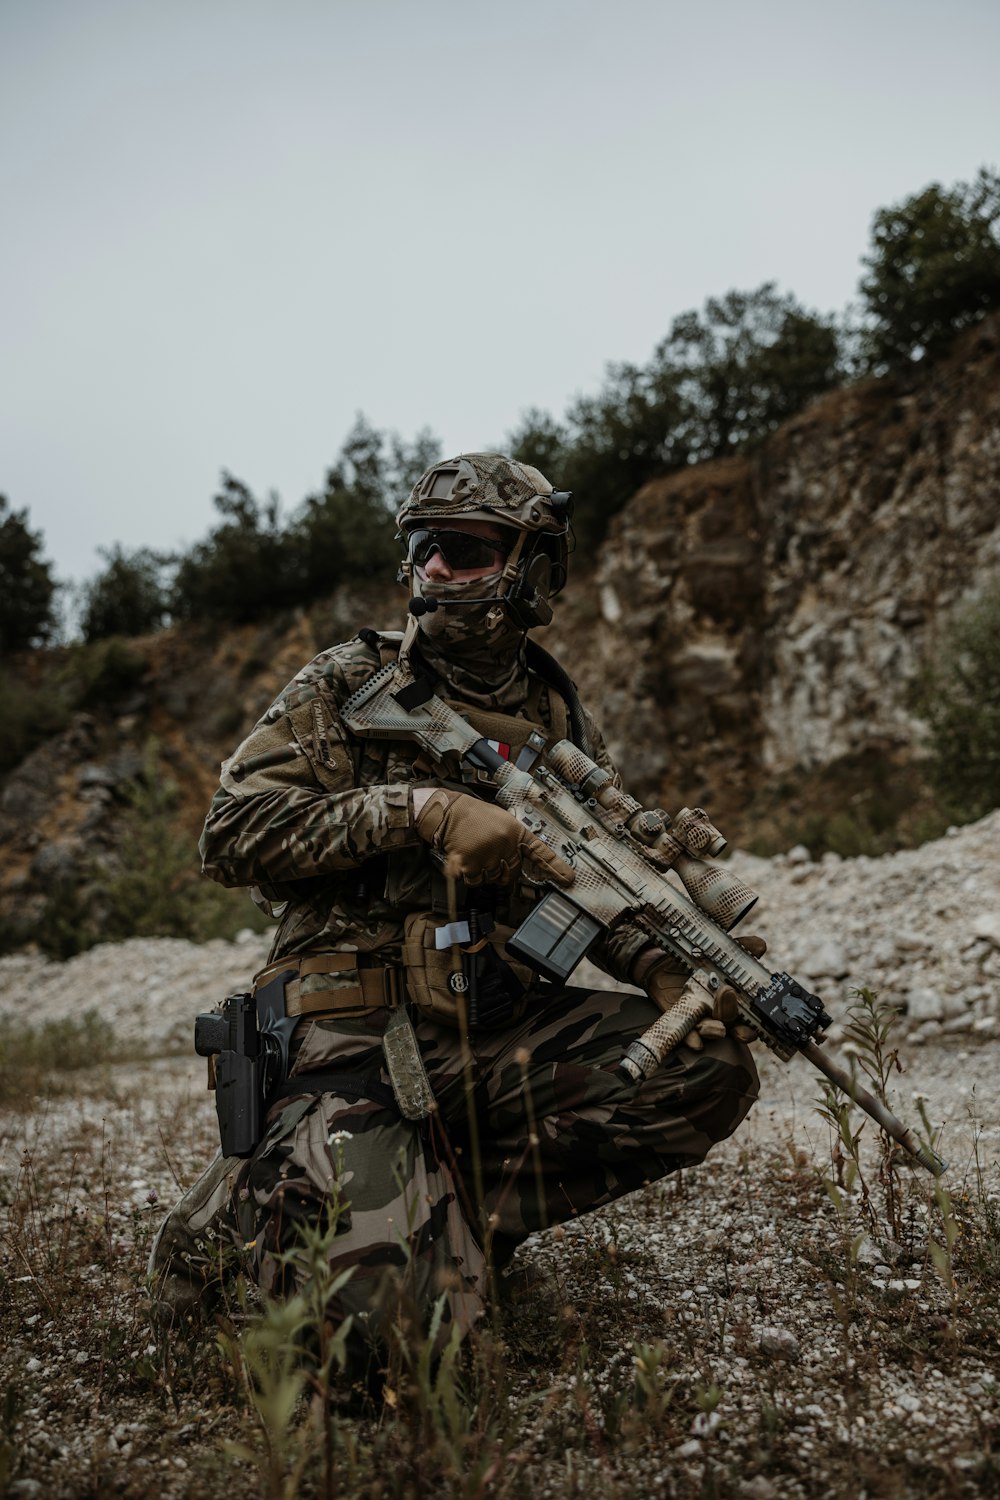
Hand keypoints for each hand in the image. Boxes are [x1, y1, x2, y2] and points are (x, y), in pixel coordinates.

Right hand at [414, 788, 574, 887]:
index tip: (567, 878)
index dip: (555, 867)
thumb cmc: (474, 816)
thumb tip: (520, 861)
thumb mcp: (502, 820)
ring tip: (477, 852)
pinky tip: (467, 858)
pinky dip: (470, 874)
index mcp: (515, 832)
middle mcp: (505, 844)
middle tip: (492, 857)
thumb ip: (513, 840)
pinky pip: (476, 881)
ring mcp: (488, 855)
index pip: (540, 853)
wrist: (448, 812)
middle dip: (504, 871)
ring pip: (493, 878)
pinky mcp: (470, 864)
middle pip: (513, 873)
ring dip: (485, 872)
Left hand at [637, 934, 767, 1048]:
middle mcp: (717, 1014)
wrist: (661, 964)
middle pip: (730, 1023)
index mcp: (733, 1000)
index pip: (747, 1020)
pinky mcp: (680, 1021)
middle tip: (727, 995)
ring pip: (709, 1032)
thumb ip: (737, 948)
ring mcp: (698, 1019)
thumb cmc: (695, 961)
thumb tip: (760, 945)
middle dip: (731, 1015)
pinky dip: (692, 1039)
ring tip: (716, 1028)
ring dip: (714, 1031)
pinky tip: (696, 1042)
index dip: (751, 1027)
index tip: (753, 1027)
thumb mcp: (716, 952)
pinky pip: (686, 1035)